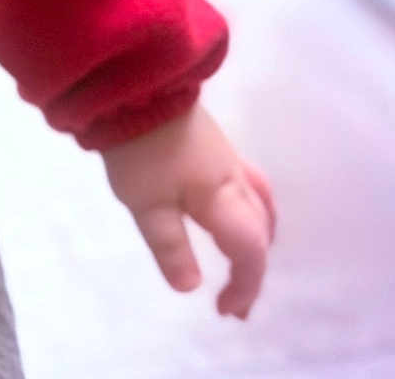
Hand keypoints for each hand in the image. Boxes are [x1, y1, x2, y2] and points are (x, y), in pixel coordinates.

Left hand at [101, 103, 275, 319]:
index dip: (245, 284)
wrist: (133, 83)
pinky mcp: (211, 140)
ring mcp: (225, 154)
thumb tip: (192, 288)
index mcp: (222, 196)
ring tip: (244, 260)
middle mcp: (233, 176)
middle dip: (254, 268)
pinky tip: (230, 211)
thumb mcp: (147, 203)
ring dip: (258, 237)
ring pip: (259, 203)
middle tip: (237, 300)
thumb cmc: (140, 147)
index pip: (250, 249)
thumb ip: (171, 247)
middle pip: (260, 228)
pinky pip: (248, 184)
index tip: (227, 310)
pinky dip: (250, 210)